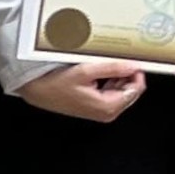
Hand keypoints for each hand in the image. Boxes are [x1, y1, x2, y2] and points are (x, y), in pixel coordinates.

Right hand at [22, 61, 148, 123]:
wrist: (38, 91)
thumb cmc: (55, 85)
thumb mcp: (86, 71)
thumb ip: (113, 68)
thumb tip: (132, 66)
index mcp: (108, 107)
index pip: (136, 89)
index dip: (136, 73)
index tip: (132, 61)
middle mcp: (107, 112)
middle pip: (130, 91)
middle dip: (126, 75)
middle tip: (117, 61)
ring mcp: (101, 111)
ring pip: (121, 91)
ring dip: (117, 77)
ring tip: (103, 67)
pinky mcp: (95, 107)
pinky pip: (111, 93)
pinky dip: (109, 82)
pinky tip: (98, 74)